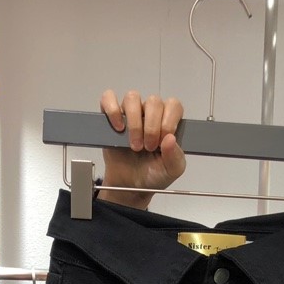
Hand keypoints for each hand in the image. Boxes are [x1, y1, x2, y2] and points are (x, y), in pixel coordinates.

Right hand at [98, 90, 185, 209]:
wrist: (130, 186)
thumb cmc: (153, 174)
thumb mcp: (172, 170)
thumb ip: (176, 157)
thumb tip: (170, 138)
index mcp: (168, 121)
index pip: (173, 105)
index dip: (169, 121)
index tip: (163, 141)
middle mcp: (150, 113)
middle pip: (154, 102)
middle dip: (152, 127)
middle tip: (149, 148)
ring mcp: (131, 112)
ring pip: (132, 98)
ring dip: (134, 122)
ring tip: (134, 145)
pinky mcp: (112, 116)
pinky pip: (108, 98)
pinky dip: (113, 111)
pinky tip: (118, 128)